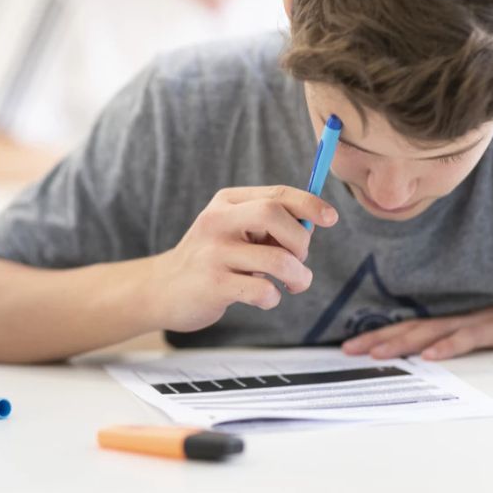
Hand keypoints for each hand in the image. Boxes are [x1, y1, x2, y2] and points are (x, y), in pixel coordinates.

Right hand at [149, 185, 338, 332]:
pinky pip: (263, 291)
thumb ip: (268, 223)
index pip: (277, 194)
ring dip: (299, 276)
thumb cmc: (212, 259)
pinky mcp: (213, 286)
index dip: (310, 204)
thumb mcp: (233, 230)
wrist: (162, 289)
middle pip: (274, 215)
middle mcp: (217, 222)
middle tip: (299, 259)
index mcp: (227, 202)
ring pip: (277, 260)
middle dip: (300, 240)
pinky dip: (274, 298)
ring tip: (294, 284)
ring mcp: (213, 254)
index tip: (331, 218)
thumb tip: (314, 221)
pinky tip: (264, 297)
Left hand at [341, 296, 492, 360]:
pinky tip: (429, 356)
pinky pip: (468, 337)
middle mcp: (459, 318)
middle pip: (411, 328)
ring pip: (432, 332)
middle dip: (378, 339)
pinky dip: (447, 346)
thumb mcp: (487, 332)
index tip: (352, 345)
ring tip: (378, 353)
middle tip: (349, 349)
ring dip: (402, 342)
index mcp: (454, 321)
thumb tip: (429, 355)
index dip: (380, 335)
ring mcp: (478, 321)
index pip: (409, 328)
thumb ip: (460, 340)